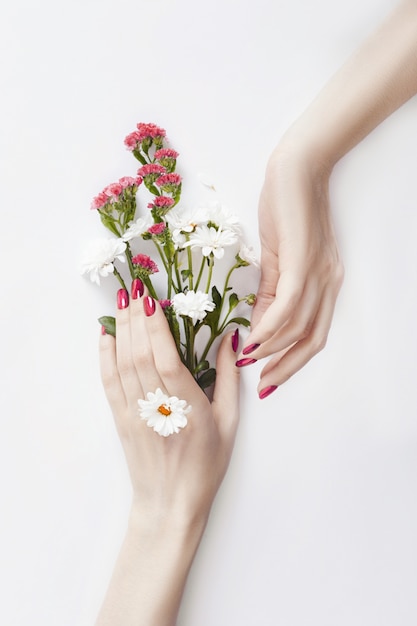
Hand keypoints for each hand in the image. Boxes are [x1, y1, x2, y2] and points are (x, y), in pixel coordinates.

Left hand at [96, 285, 239, 625]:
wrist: (171, 503)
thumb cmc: (207, 464)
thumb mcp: (229, 422)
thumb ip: (227, 378)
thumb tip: (230, 338)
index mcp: (188, 408)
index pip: (165, 358)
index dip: (156, 326)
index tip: (152, 298)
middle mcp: (157, 408)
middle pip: (139, 354)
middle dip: (135, 316)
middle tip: (134, 287)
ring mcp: (134, 414)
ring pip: (122, 364)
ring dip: (120, 329)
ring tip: (121, 301)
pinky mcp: (121, 419)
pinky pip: (109, 382)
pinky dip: (104, 356)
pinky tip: (105, 334)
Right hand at [240, 145, 343, 396]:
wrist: (295, 169)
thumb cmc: (286, 209)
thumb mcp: (276, 259)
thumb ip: (269, 295)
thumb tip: (256, 328)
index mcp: (325, 284)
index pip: (313, 334)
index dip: (292, 361)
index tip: (267, 379)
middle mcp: (329, 283)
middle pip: (313, 340)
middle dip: (286, 368)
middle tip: (261, 386)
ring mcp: (319, 273)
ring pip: (299, 326)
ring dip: (271, 349)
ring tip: (247, 362)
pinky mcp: (303, 261)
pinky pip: (288, 305)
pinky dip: (269, 327)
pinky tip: (251, 339)